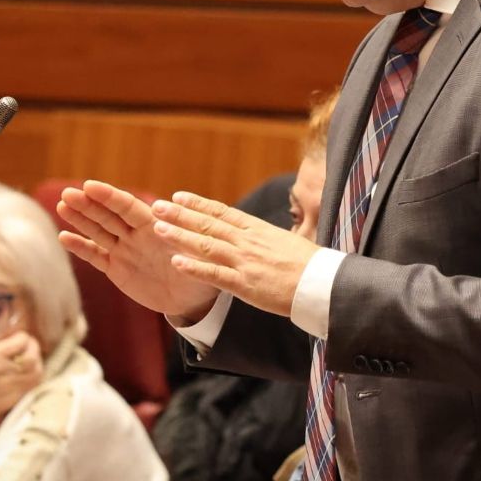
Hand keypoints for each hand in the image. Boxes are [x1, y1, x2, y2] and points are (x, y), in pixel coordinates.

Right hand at [56, 181, 218, 322]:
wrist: (193, 301)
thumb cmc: (201, 273)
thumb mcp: (198, 257)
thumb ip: (185, 242)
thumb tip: (171, 226)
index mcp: (155, 227)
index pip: (128, 207)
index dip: (109, 196)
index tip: (90, 185)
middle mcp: (136, 235)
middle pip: (108, 216)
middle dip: (88, 204)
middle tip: (67, 193)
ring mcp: (124, 251)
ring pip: (98, 231)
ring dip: (80, 219)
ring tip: (63, 204)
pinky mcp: (117, 269)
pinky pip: (96, 256)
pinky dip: (80, 247)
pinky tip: (64, 237)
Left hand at [151, 191, 319, 317]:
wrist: (323, 283)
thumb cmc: (310, 265)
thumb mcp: (285, 243)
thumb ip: (265, 239)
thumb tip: (255, 236)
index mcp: (258, 230)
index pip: (222, 212)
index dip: (198, 204)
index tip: (178, 196)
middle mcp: (248, 242)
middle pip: (208, 225)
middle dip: (180, 214)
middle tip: (157, 206)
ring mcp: (245, 262)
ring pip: (206, 245)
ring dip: (180, 236)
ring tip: (158, 229)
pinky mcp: (246, 284)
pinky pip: (215, 274)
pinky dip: (194, 268)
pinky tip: (176, 262)